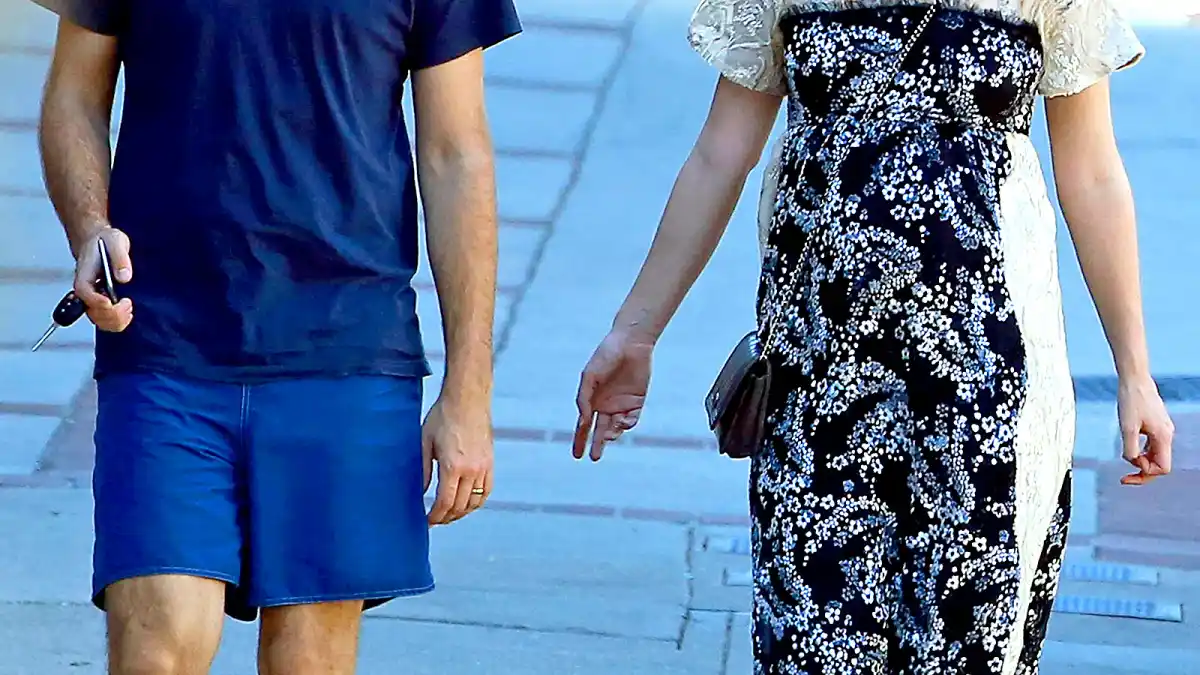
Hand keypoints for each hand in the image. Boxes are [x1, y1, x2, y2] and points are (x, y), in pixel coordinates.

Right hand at [75, 227, 132, 331]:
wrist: (100, 241)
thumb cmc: (105, 241)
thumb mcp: (116, 241)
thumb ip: (120, 257)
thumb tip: (124, 277)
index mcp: (84, 276)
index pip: (85, 294)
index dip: (97, 301)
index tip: (111, 301)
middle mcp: (86, 291)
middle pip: (93, 313)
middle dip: (112, 314)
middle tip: (127, 302)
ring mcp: (93, 298)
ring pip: (99, 321)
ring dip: (116, 320)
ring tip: (128, 307)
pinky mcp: (102, 302)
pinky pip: (106, 320)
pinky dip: (118, 321)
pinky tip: (127, 311)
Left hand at [423, 397, 493, 524]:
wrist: (467, 399)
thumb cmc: (443, 416)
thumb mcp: (425, 442)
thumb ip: (423, 471)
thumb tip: (421, 493)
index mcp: (452, 466)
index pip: (445, 503)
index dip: (435, 516)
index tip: (427, 521)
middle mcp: (471, 470)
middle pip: (460, 506)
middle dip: (447, 517)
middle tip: (436, 519)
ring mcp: (483, 467)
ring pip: (475, 501)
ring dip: (462, 512)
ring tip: (450, 514)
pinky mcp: (490, 462)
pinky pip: (486, 490)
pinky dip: (477, 501)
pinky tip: (467, 503)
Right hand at [573, 329, 653, 461]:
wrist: (630, 343)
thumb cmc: (605, 356)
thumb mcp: (590, 377)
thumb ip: (584, 399)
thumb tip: (582, 421)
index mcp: (592, 399)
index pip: (583, 425)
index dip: (579, 440)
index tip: (576, 455)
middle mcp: (606, 405)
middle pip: (600, 431)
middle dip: (596, 445)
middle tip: (593, 458)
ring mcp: (622, 404)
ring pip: (616, 428)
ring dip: (612, 435)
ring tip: (608, 437)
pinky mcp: (637, 401)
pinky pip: (631, 419)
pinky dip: (626, 424)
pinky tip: (621, 422)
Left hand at [1117, 376, 1173, 485]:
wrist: (1134, 379)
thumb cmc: (1131, 400)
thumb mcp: (1126, 427)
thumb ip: (1130, 448)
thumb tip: (1132, 462)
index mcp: (1163, 437)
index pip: (1162, 468)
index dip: (1145, 474)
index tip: (1127, 471)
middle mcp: (1166, 435)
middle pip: (1159, 464)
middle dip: (1142, 471)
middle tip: (1124, 478)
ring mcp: (1162, 430)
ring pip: (1155, 455)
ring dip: (1141, 461)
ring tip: (1126, 462)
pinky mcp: (1155, 425)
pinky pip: (1151, 446)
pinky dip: (1141, 451)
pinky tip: (1129, 448)